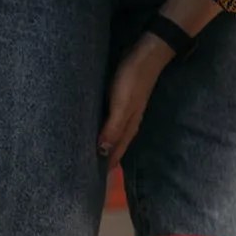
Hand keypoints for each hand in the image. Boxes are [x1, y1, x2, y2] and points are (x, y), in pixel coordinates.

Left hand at [98, 34, 174, 167]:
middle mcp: (128, 122)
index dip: (107, 165)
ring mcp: (126, 111)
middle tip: (89, 171)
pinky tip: (99, 129)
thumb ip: (112, 127)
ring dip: (106, 145)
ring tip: (92, 154)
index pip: (116, 151)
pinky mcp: (122, 101)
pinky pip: (112, 122)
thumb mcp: (121, 104)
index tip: (93, 180)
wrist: (147, 56)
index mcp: (129, 126)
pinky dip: (105, 130)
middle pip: (116, 146)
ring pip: (115, 135)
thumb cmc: (133, 80)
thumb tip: (102, 152)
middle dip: (106, 158)